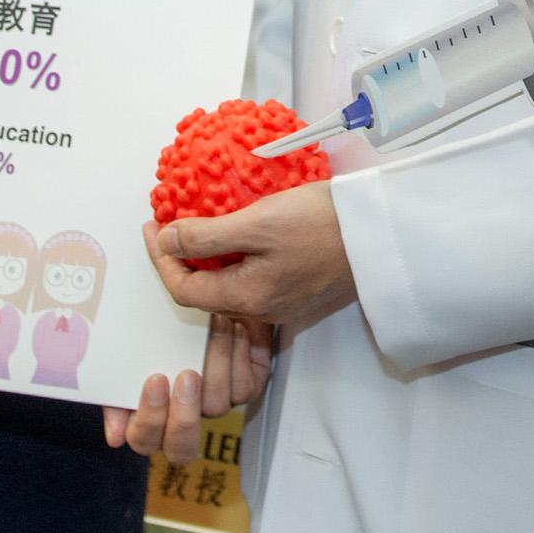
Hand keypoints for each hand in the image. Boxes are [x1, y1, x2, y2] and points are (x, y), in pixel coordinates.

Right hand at [102, 314, 272, 460]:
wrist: (194, 294)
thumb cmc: (154, 328)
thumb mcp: (125, 358)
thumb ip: (115, 394)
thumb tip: (115, 437)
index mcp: (149, 416)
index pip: (145, 440)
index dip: (150, 420)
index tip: (155, 379)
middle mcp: (183, 417)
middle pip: (183, 448)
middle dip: (185, 416)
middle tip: (187, 375)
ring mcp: (214, 404)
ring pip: (217, 407)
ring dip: (216, 364)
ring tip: (214, 326)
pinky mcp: (244, 387)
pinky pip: (244, 388)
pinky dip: (238, 354)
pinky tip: (233, 328)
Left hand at [147, 188, 355, 328]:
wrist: (381, 233)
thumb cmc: (321, 224)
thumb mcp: (257, 223)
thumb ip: (207, 236)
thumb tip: (166, 241)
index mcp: (247, 299)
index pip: (184, 290)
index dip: (160, 260)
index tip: (152, 226)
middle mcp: (263, 310)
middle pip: (205, 293)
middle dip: (181, 260)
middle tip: (170, 224)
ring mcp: (284, 302)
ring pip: (229, 286)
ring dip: (208, 259)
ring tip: (199, 224)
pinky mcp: (300, 289)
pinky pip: (253, 279)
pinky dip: (235, 258)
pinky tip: (238, 233)